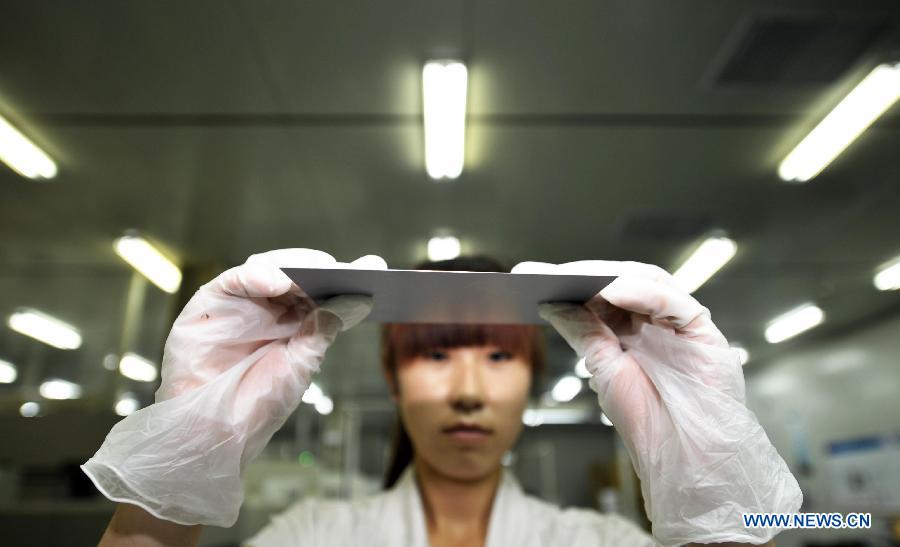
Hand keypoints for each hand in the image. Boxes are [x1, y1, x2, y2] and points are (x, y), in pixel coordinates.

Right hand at [83, 249, 385, 526]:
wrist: (213, 431)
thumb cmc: (258, 400)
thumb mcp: (301, 362)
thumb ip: (326, 325)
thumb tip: (361, 298)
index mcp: (298, 318)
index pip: (325, 287)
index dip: (348, 276)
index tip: (375, 265)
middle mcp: (271, 305)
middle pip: (298, 272)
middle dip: (322, 268)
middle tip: (343, 269)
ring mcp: (242, 301)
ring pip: (268, 267)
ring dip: (290, 268)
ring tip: (309, 277)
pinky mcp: (210, 303)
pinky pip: (233, 280)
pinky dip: (254, 276)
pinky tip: (273, 283)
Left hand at [512, 260, 801, 545]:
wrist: (685, 457)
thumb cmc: (648, 420)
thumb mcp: (603, 369)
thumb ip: (583, 331)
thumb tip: (551, 303)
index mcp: (630, 330)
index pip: (600, 294)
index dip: (571, 281)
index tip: (531, 274)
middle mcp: (656, 322)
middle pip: (624, 282)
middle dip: (588, 275)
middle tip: (552, 272)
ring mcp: (680, 325)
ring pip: (650, 283)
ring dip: (614, 278)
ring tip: (581, 278)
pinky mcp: (703, 332)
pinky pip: (674, 303)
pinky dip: (645, 293)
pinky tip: (617, 291)